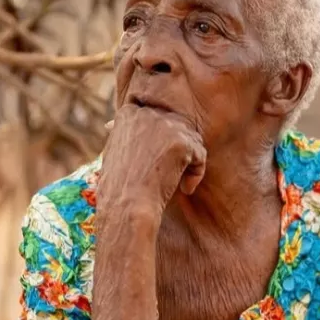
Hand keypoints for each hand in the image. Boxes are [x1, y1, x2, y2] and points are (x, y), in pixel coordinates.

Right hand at [97, 104, 206, 221]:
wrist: (126, 206)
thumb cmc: (121, 190)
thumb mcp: (119, 155)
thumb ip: (132, 138)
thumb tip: (122, 128)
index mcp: (129, 113)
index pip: (158, 120)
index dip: (164, 144)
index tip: (156, 166)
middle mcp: (146, 113)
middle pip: (178, 126)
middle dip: (180, 152)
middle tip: (170, 177)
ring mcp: (164, 126)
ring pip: (192, 139)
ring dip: (189, 163)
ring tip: (178, 184)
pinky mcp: (180, 141)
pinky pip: (200, 153)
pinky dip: (197, 173)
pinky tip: (185, 189)